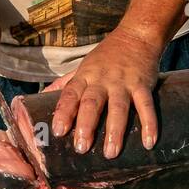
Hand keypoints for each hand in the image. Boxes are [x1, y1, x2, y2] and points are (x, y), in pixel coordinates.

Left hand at [51, 29, 161, 157]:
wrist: (136, 36)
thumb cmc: (106, 56)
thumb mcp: (83, 67)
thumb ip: (64, 84)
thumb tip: (39, 98)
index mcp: (85, 76)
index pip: (70, 93)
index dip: (64, 111)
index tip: (58, 130)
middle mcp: (103, 79)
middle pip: (92, 102)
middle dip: (86, 125)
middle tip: (81, 148)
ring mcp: (124, 82)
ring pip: (119, 107)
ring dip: (115, 130)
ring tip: (111, 152)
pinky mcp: (143, 85)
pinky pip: (146, 106)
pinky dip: (149, 124)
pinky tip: (148, 142)